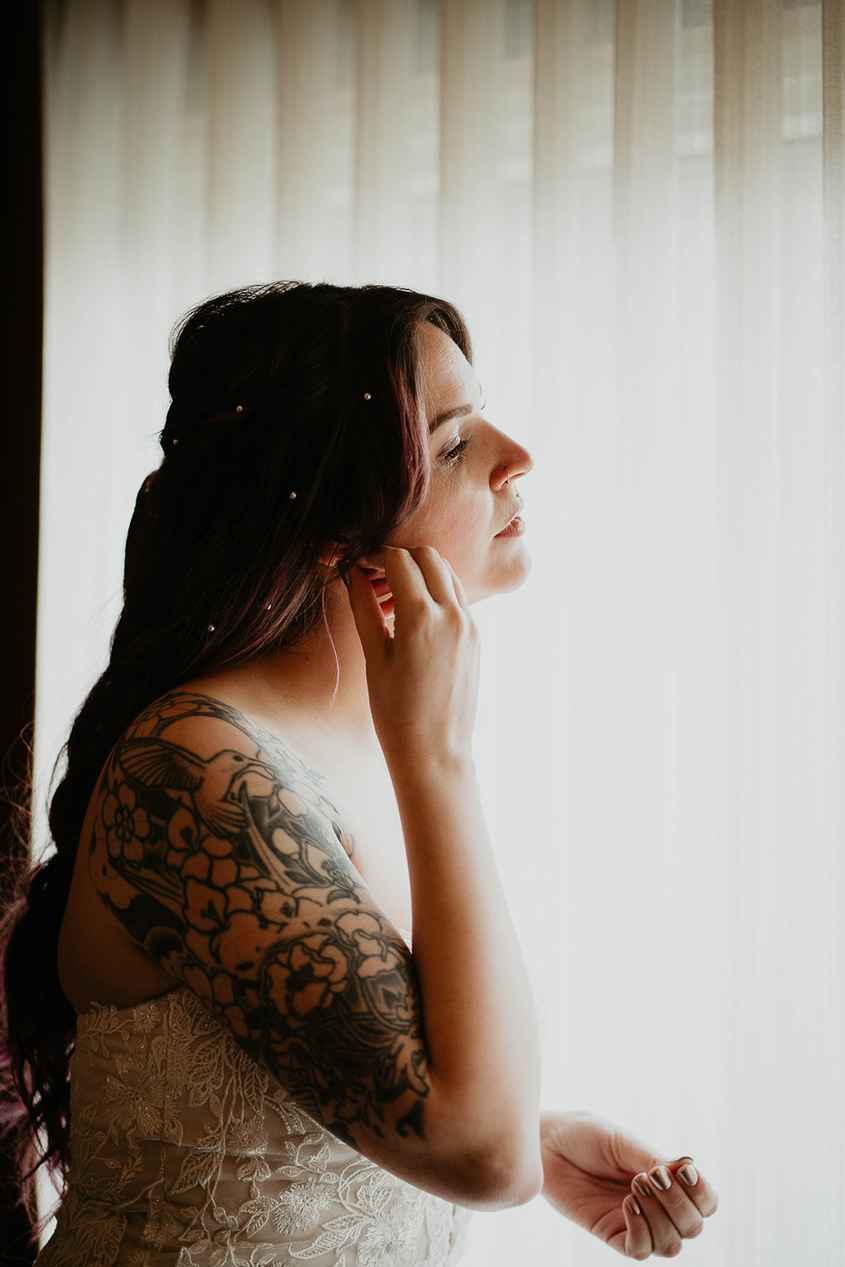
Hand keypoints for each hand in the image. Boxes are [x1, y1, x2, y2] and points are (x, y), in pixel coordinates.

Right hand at [346, 546, 478, 768]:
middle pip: (427, 556)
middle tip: (372, 572)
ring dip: (420, 570)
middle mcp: (452, 614)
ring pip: (446, 573)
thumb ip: (364, 609)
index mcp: (422, 617)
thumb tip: (354, 575)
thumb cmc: (396, 713)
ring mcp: (470, 625)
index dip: (373, 555)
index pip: (398, 560)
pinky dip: (435, 590)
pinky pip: (457, 597)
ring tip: (391, 593)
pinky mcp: (476, 637)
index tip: (356, 562)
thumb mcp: (374, 658)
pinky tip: (412, 611)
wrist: (435, 752)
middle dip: (398, 556)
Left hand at [540, 1110, 717, 1257]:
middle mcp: (655, 1206)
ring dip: (661, 1218)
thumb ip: (653, 1160)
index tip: (684, 1170)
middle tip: (652, 1176)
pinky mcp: (610, 1233)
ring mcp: (634, 1223)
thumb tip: (688, 1167)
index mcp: (666, 1181)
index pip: (705, 1203)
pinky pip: (638, 1251)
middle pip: (692, 1227)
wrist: (546, 1141)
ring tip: (635, 1187)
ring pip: (670, 1246)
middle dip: (680, 1204)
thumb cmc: (585, 1136)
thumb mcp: (622, 1143)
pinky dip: (641, 1231)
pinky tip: (627, 1204)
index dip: (703, 1193)